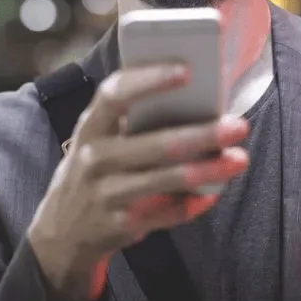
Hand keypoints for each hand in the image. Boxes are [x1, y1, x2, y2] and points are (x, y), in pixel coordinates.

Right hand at [27, 63, 249, 300]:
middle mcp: (94, 158)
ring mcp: (105, 193)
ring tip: (238, 159)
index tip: (185, 71)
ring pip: (164, 179)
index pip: (114, 95)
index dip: (148, 80)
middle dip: (200, 134)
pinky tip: (212, 193)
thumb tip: (195, 101)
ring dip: (206, 170)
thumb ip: (132, 120)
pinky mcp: (119, 224)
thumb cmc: (95, 169)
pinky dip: (192, 203)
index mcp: (90, 127)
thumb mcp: (99, 139)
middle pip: (153, 143)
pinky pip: (165, 214)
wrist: (61, 230)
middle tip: (237, 126)